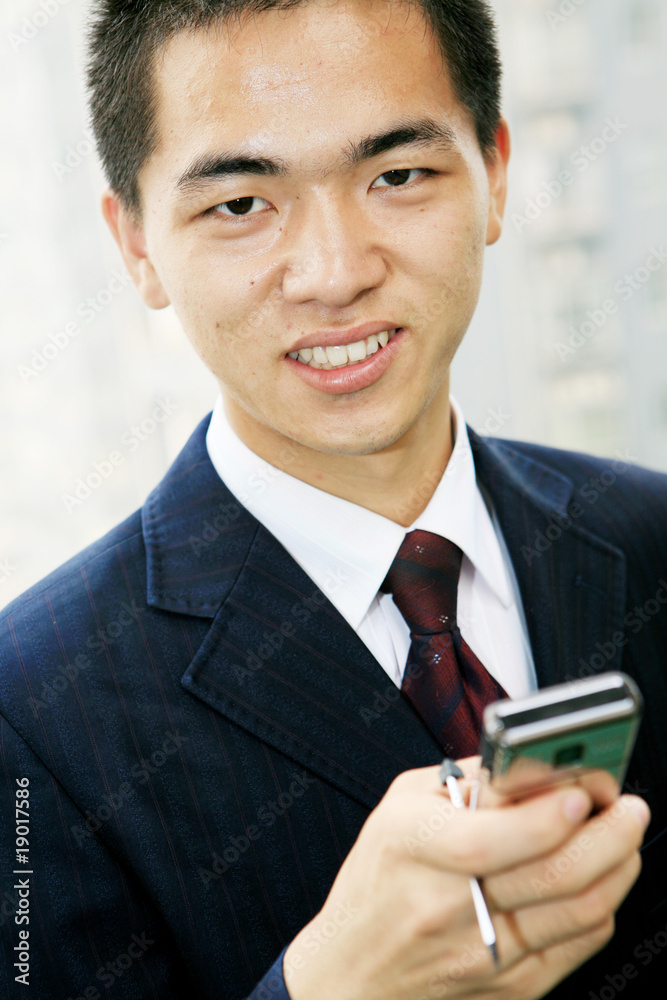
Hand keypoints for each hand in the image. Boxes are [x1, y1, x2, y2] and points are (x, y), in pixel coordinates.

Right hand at [283, 762, 648, 999]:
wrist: (351, 973)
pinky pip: (577, 945)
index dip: (546, 817)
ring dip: (617, 867)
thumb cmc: (377, 880)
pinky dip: (602, 905)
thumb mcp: (401, 808)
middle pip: (552, 877)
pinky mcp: (509, 986)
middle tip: (627, 807)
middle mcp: (448, 905)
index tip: (583, 790)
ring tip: (623, 835)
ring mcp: (482, 953)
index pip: (490, 840)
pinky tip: (602, 878)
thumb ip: (469, 781)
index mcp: (415, 847)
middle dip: (609, 835)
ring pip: (578, 912)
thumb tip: (536, 763)